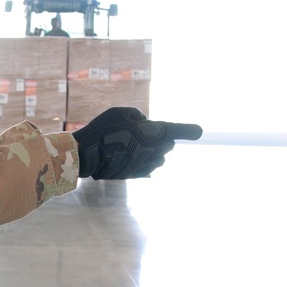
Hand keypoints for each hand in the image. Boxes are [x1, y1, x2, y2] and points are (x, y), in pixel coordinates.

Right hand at [72, 107, 201, 179]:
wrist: (87, 155)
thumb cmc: (102, 129)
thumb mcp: (120, 112)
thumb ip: (137, 116)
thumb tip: (144, 123)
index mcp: (152, 133)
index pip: (176, 130)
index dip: (189, 130)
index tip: (199, 132)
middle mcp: (153, 150)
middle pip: (168, 145)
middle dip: (162, 139)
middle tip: (146, 134)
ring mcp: (145, 164)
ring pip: (160, 159)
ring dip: (154, 152)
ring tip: (137, 146)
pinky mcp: (136, 174)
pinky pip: (148, 168)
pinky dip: (145, 162)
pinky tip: (132, 157)